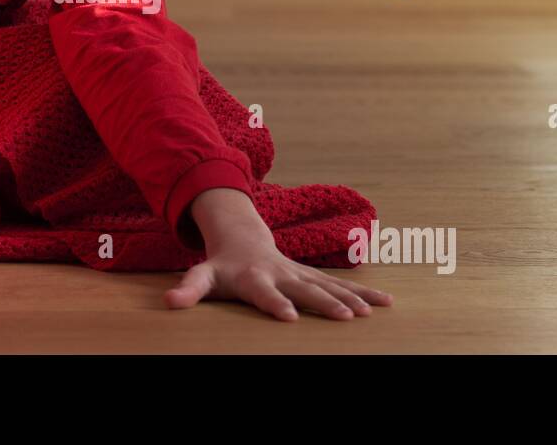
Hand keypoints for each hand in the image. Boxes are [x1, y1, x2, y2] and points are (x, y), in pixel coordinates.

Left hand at [164, 187, 392, 320]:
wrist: (242, 238)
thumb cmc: (222, 265)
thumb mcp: (202, 275)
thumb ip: (189, 289)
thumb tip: (169, 302)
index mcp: (254, 278)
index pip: (265, 293)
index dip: (276, 304)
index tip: (289, 317)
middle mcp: (281, 274)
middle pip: (305, 290)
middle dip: (326, 303)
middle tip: (346, 318)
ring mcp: (300, 274)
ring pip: (329, 286)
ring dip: (352, 298)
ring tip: (372, 312)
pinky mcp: (314, 275)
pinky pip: (341, 286)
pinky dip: (365, 293)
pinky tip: (387, 303)